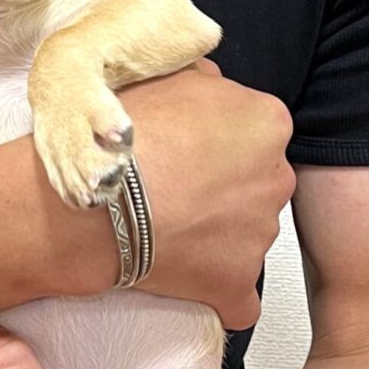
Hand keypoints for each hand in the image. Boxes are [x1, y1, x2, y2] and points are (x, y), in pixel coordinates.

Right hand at [116, 59, 293, 328]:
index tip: (189, 148)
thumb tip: (215, 88)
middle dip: (225, 188)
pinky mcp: (238, 284)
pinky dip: (217, 290)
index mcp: (267, 123)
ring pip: (246, 234)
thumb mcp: (169, 72)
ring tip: (167, 226)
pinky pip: (239, 297)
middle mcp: (276, 177)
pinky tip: (184, 277)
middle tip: (177, 187)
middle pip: (257, 183)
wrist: (92, 199)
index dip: (220, 140)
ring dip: (215, 234)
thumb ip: (208, 79)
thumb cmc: (123, 134)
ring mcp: (259, 235)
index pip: (258, 132)